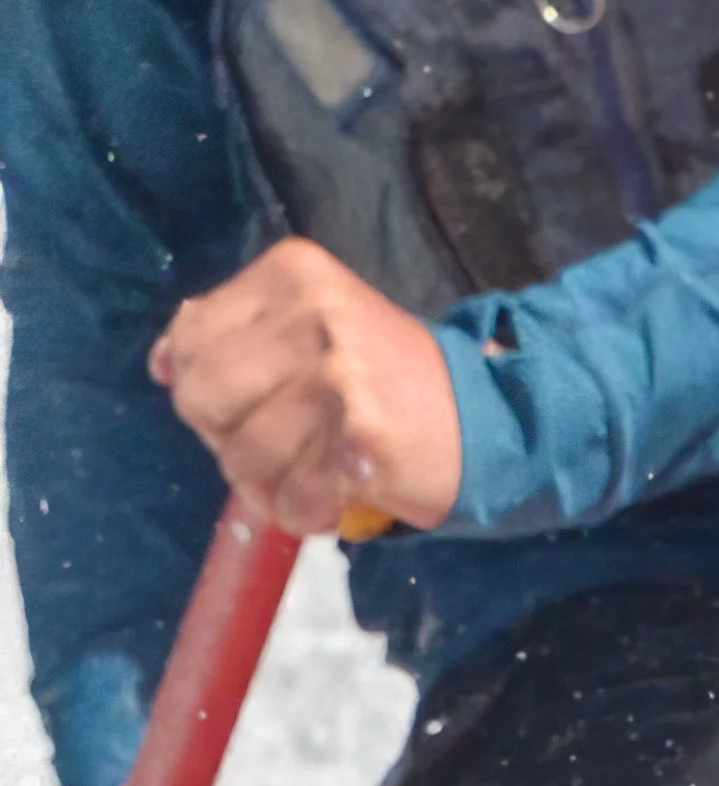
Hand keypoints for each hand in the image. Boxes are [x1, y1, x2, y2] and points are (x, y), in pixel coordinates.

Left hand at [149, 238, 461, 536]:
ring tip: (313, 474)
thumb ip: (234, 335)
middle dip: (228, 437)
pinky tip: (336, 495)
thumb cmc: (391, 377)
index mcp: (296, 273)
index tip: (261, 398)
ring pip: (243, 457)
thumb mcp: (311, 326)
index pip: (190, 340)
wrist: (490, 419)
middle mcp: (317, 315)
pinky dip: (305, 512)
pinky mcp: (362, 439)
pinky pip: (291, 497)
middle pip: (202, 399)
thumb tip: (162, 364)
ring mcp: (341, 377)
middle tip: (282, 442)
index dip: (208, 387)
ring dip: (270, 484)